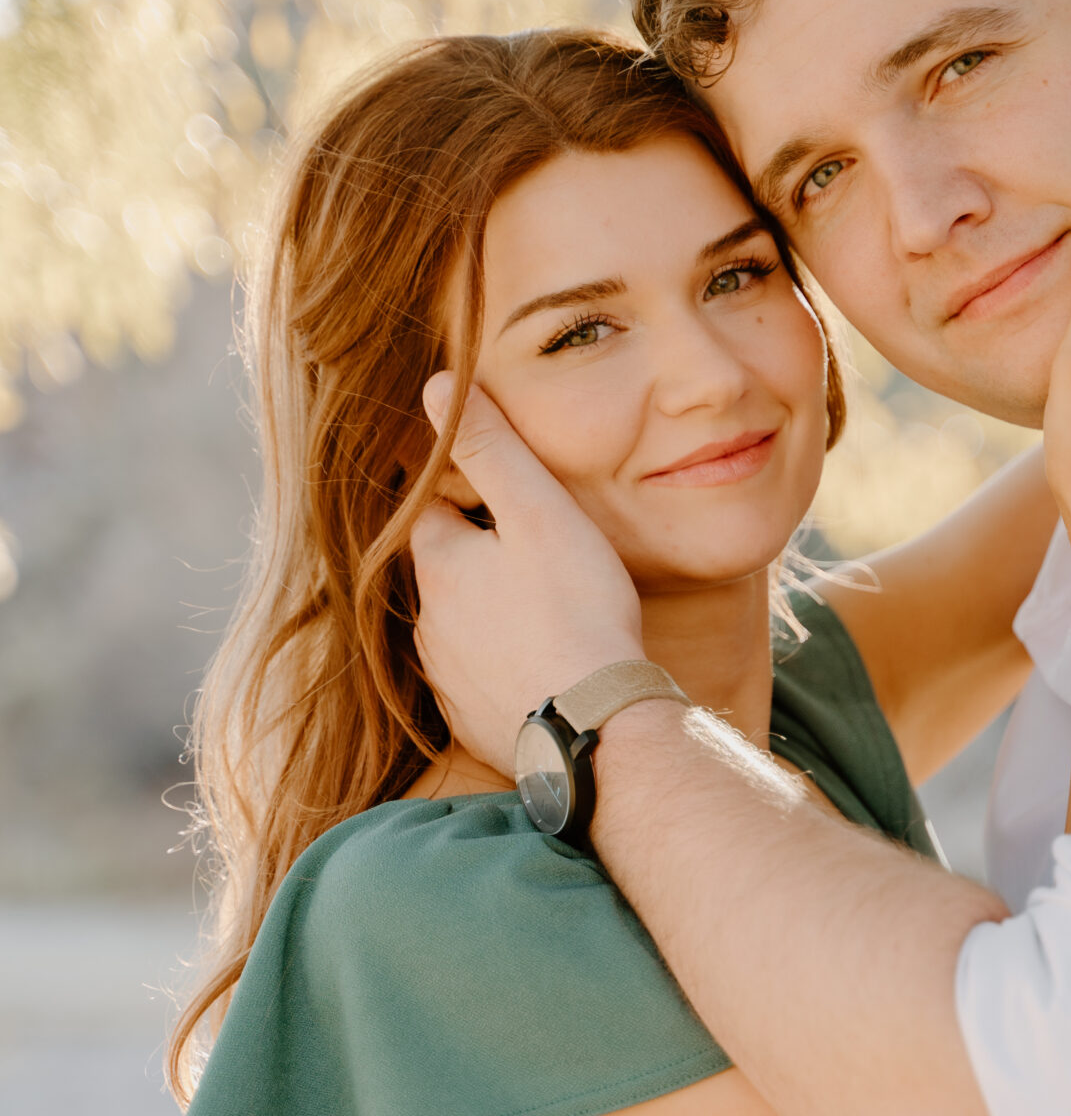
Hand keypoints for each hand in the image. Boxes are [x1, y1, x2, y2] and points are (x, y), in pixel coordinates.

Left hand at [412, 375, 643, 773]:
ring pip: (460, 628)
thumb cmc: (577, 613)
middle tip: (536, 553)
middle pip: (446, 570)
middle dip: (480, 557)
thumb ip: (490, 447)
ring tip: (545, 612)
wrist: (597, 729)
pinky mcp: (471, 722)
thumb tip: (433, 386)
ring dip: (490, 616)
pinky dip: (504, 669)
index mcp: (440, 564)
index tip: (502, 494)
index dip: (465, 494)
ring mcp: (447, 678)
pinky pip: (480, 682)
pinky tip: (543, 668)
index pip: (432, 509)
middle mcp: (429, 623)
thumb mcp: (540, 513)